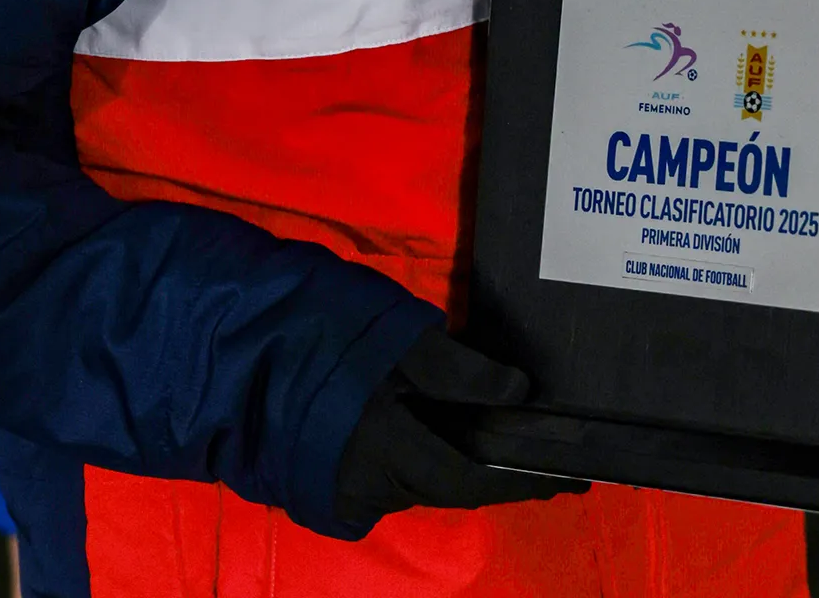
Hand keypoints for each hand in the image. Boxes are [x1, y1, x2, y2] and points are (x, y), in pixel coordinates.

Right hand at [334, 327, 587, 536]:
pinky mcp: (330, 489)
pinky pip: (392, 482)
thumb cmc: (323, 327)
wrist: (247, 336)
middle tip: (543, 461)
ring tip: (501, 444)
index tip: (570, 479)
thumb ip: (458, 368)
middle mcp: (368, 486)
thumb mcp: (398, 334)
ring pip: (420, 484)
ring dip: (459, 465)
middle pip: (448, 487)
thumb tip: (518, 391)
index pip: (469, 481)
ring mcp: (346, 492)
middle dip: (497, 476)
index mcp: (386, 448)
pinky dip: (423, 463)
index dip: (521, 482)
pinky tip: (442, 439)